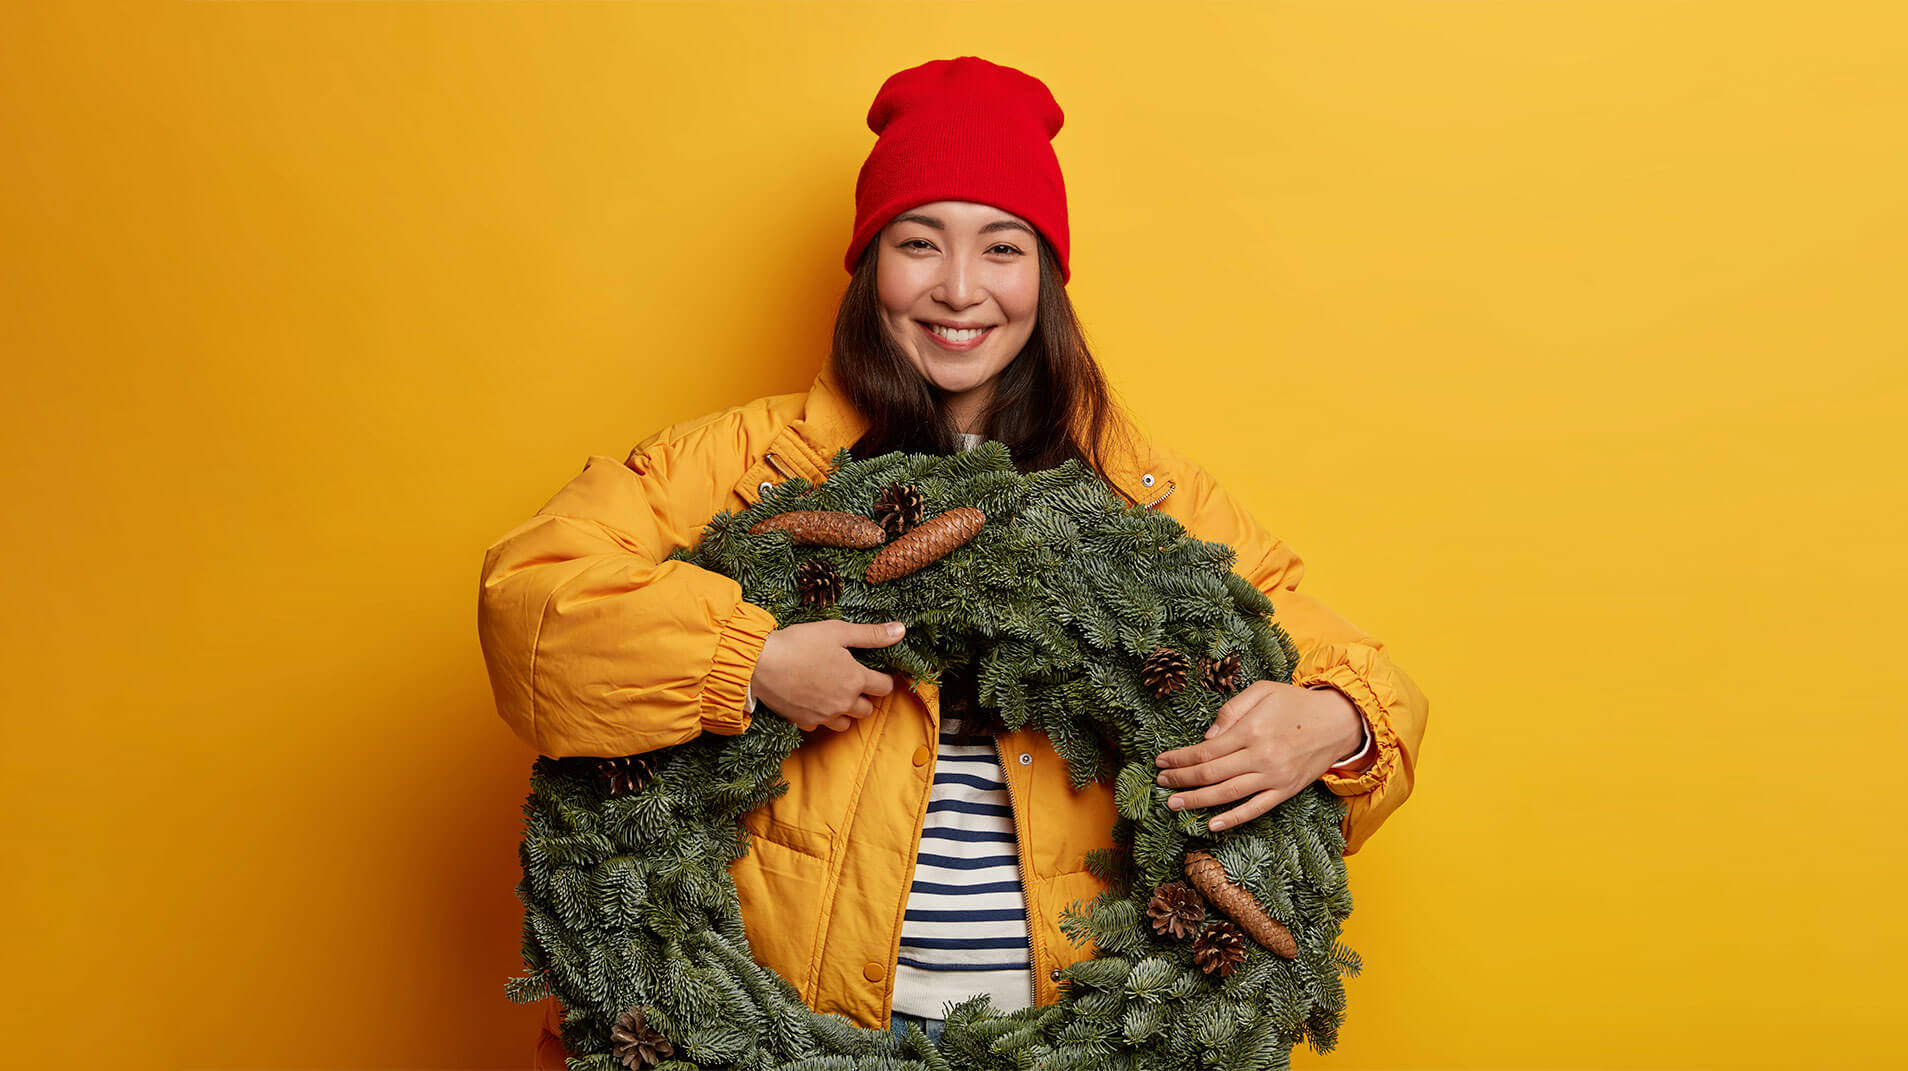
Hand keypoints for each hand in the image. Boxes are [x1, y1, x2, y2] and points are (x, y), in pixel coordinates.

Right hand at [751, 620, 905, 732]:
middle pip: (868, 709)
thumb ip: (871, 634)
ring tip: (836, 694)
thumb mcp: (838, 631)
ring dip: (847, 712)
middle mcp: (843, 701)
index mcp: (855, 679)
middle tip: (853, 682)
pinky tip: (814, 701)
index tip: (876, 673)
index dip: (883, 679)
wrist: (760, 664)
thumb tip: (901, 630)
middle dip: (865, 697)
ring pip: (847, 723)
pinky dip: (822, 717)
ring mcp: (824, 715)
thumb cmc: (799, 643)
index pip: (885, 687)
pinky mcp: (805, 721)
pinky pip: (821, 726)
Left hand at [1153, 681, 1363, 831]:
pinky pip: (1255, 809)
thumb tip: (1206, 738)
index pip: (1205, 751)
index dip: (1179, 758)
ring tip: (1174, 804)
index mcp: (1251, 730)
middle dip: (1181, 779)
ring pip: (1227, 794)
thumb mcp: (1262, 691)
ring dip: (1197, 801)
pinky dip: (1232, 819)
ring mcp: (1274, 777)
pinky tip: (1212, 824)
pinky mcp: (1285, 791)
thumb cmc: (1296, 703)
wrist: (1339, 722)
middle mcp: (1261, 757)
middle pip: (1211, 774)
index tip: (1161, 762)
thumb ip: (1230, 711)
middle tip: (1161, 783)